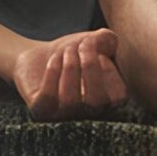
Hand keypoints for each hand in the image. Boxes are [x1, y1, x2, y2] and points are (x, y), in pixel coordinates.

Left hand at [9, 29, 129, 120]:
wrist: (37, 59)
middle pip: (97, 102)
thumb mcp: (92, 42)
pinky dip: (53, 72)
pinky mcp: (41, 111)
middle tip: (83, 43)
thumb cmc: (72, 53)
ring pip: (71, 101)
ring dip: (71, 68)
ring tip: (68, 49)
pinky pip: (48, 97)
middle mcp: (86, 114)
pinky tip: (54, 58)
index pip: (119, 97)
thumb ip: (107, 39)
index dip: (111, 71)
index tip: (100, 50)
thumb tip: (110, 40)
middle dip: (90, 66)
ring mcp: (63, 116)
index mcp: (106, 102)